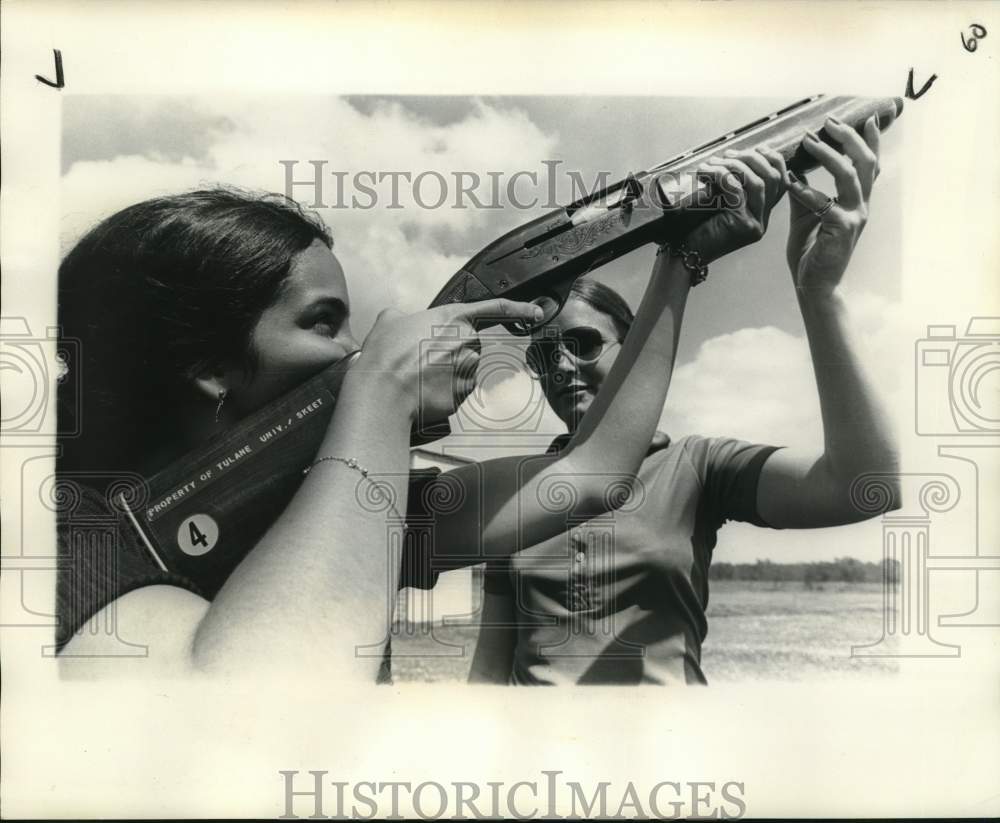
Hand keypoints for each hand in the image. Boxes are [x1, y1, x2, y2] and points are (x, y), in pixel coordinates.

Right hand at [356, 299, 542, 421]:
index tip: (535, 314)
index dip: (520, 310)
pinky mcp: (463, 395)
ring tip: (418, 376)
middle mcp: (467, 342)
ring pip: (464, 370)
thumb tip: (401, 320)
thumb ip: (405, 315)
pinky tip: (424, 390)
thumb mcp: (389, 320)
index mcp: (453, 318)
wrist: (383, 392)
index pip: (496, 309)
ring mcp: (468, 370)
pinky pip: (458, 391)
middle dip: (451, 352)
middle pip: (470, 345)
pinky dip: (444, 392)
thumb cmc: (385, 356)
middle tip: (422, 359)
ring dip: (446, 372)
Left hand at [683, 147, 787, 262]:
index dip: (772, 159)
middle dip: (751, 158)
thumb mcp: (718, 203)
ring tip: (714, 162)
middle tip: (727, 155)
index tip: (755, 148)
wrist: (682, 254)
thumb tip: (733, 156)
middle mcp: (761, 220)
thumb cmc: (694, 228)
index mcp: (760, 213)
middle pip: (773, 178)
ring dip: (735, 165)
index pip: (781, 181)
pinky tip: (706, 172)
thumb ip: (731, 187)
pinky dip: (721, 175)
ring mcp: (754, 224)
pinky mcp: (742, 226)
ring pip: (758, 183)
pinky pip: (736, 190)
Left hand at [785, 116, 880, 293]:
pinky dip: (806, 191)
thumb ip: (803, 192)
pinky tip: (789, 182)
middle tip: (830, 121)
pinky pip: (825, 203)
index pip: (869, 165)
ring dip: (829, 154)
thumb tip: (791, 168)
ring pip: (850, 175)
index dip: (870, 140)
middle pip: (865, 162)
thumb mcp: (805, 215)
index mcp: (856, 201)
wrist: (813, 285)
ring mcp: (855, 217)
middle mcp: (861, 206)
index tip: (865, 117)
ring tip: (809, 141)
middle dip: (849, 137)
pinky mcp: (842, 229)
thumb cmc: (810, 251)